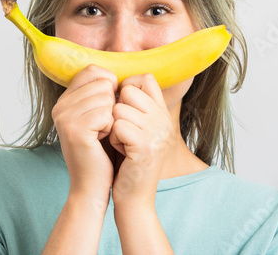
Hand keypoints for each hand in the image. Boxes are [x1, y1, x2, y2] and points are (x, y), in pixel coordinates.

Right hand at [52, 64, 117, 199]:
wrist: (93, 185)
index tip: (107, 110)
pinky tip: (101, 141)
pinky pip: (107, 114)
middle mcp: (60, 105)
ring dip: (112, 117)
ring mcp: (65, 117)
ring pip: (106, 97)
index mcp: (65, 99)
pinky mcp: (75, 130)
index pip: (93, 70)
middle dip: (112, 105)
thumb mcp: (99, 115)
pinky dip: (112, 128)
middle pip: (102, 82)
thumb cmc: (102, 150)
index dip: (109, 86)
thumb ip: (101, 92)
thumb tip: (117, 73)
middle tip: (102, 128)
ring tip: (101, 135)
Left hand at [109, 73, 173, 206]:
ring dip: (113, 126)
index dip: (127, 87)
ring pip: (119, 109)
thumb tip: (118, 83)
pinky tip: (121, 151)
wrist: (135, 198)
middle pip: (129, 91)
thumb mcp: (138, 129)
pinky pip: (117, 126)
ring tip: (121, 143)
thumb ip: (135, 107)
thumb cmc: (129, 162)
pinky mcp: (145, 146)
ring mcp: (157, 132)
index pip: (146, 78)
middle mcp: (164, 119)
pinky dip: (113, 139)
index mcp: (163, 113)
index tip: (120, 107)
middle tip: (121, 130)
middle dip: (117, 109)